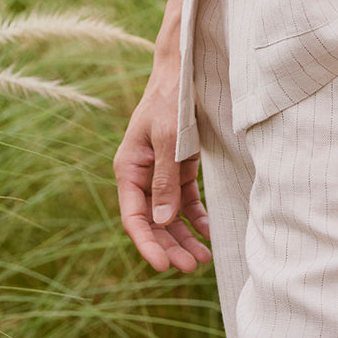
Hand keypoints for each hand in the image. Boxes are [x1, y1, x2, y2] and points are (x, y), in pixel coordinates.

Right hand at [114, 74, 211, 273]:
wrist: (182, 70)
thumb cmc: (169, 100)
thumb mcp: (166, 138)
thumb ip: (164, 180)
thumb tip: (162, 221)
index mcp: (129, 169)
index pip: (134, 217)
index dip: (147, 244)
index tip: (162, 266)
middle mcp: (141, 176)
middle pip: (153, 222)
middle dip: (171, 246)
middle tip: (193, 266)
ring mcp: (160, 173)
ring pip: (170, 215)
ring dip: (184, 237)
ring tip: (203, 258)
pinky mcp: (179, 168)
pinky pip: (185, 200)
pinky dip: (196, 217)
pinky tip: (208, 232)